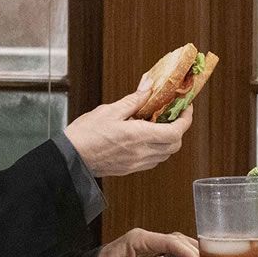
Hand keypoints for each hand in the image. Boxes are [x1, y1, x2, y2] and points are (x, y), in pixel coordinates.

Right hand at [63, 90, 191, 177]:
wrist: (71, 158)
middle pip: (174, 145)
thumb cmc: (85, 135)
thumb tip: (149, 86)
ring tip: (159, 125)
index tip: (186, 108)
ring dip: (168, 140)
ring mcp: (136, 164)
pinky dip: (157, 149)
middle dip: (179, 129)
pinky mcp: (130, 169)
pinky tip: (146, 138)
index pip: (175, 132)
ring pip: (165, 154)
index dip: (185, 119)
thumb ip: (134, 100)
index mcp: (138, 136)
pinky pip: (153, 160)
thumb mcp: (110, 110)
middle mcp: (141, 153)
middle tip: (174, 115)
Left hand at [90, 229, 200, 256]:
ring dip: (193, 254)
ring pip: (179, 244)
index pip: (170, 241)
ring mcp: (151, 244)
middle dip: (195, 252)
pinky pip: (174, 252)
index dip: (186, 252)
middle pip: (178, 240)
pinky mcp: (153, 252)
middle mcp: (148, 238)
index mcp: (140, 238)